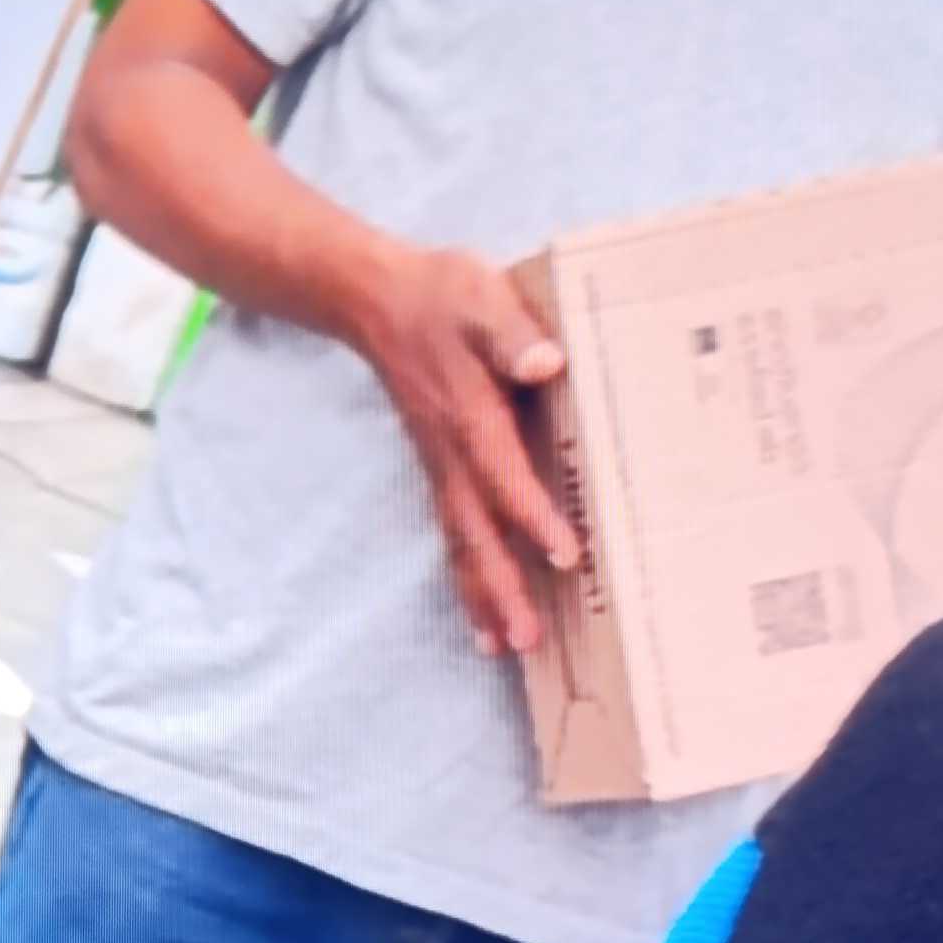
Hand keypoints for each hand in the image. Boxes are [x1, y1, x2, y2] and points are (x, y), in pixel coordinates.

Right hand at [344, 242, 578, 658]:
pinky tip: (482, 611)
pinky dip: (466, 577)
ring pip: (462, 542)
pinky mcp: (438, 469)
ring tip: (505, 647)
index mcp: (469, 416)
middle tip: (528, 640)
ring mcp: (440, 466)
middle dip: (502, 588)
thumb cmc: (438, 295)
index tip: (567, 556)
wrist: (374, 299)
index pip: (504, 476)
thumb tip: (546, 362)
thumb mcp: (480, 297)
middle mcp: (451, 454)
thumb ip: (512, 332)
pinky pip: (453, 532)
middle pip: (476, 533)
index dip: (534, 516)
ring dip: (483, 596)